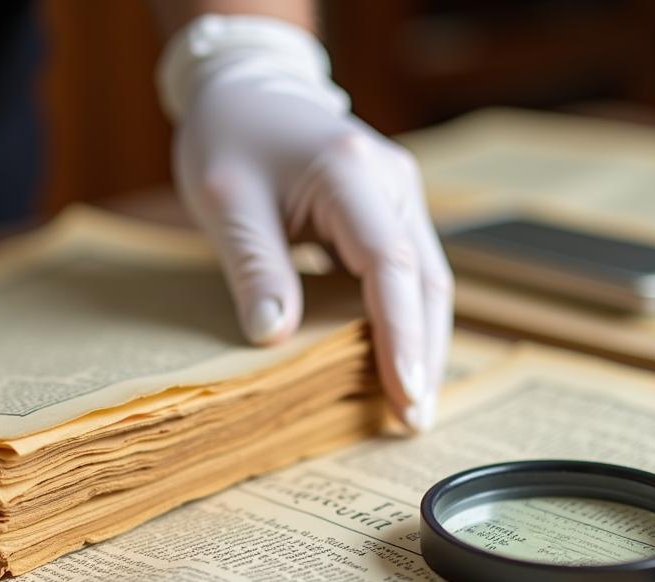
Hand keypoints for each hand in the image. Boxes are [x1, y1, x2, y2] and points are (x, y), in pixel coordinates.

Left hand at [161, 16, 452, 430]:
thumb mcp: (226, 201)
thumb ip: (254, 267)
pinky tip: (399, 363)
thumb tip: (274, 337)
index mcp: (350, 174)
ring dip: (424, 344)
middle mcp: (392, 182)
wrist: (246, 87)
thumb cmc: (230, 137)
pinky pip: (410, 274)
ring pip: (428, 280)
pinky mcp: (390, 210)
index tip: (404, 393)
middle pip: (427, 280)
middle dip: (424, 354)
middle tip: (415, 422)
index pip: (391, 264)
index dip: (400, 333)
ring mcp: (399, 194)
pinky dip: (408, 321)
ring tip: (413, 407)